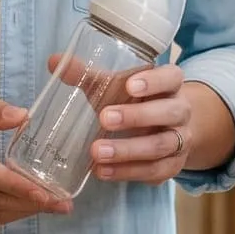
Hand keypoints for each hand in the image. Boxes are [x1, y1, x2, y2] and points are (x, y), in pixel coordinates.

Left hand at [86, 64, 229, 184]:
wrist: (163, 130)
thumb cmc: (133, 102)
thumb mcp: (113, 86)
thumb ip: (87, 75)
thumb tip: (54, 61)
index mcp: (169, 84)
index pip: (171, 77)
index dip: (154, 81)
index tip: (129, 85)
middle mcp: (180, 111)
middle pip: (169, 112)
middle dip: (136, 116)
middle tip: (104, 118)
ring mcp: (180, 140)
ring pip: (161, 145)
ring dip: (127, 150)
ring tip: (97, 152)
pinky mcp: (172, 166)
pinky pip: (154, 171)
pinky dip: (127, 172)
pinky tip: (103, 171)